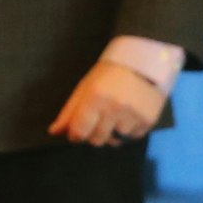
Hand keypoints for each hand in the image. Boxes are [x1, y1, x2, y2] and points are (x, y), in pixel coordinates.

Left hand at [48, 60, 165, 146]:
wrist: (143, 61)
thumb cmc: (109, 73)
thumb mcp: (85, 88)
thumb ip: (70, 112)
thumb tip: (54, 132)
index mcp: (95, 98)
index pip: (80, 132)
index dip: (76, 134)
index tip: (79, 129)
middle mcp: (114, 108)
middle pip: (97, 140)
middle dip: (93, 134)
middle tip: (98, 120)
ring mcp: (133, 115)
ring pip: (115, 141)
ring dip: (112, 133)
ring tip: (115, 116)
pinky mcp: (148, 120)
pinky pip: (132, 137)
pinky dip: (128, 131)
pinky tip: (128, 116)